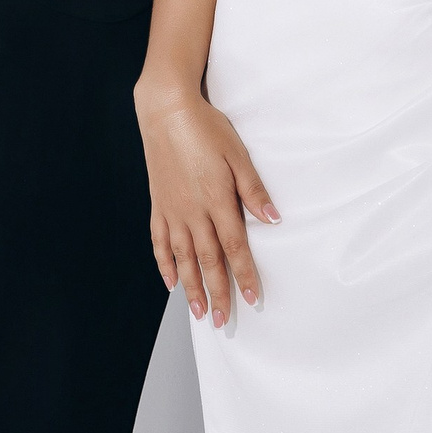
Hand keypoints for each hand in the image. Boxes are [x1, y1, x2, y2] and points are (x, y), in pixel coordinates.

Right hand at [135, 83, 278, 327]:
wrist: (165, 111)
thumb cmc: (206, 129)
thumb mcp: (237, 155)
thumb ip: (253, 189)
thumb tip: (273, 218)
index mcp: (216, 201)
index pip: (234, 247)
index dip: (245, 275)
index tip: (253, 299)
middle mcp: (193, 212)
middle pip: (207, 261)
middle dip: (218, 293)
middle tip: (224, 321)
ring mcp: (173, 211)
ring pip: (183, 258)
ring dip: (191, 287)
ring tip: (199, 312)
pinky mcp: (159, 205)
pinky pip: (160, 241)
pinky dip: (164, 264)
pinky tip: (170, 282)